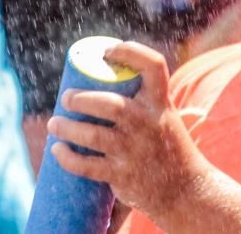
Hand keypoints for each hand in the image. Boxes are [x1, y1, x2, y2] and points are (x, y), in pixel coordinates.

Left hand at [48, 42, 206, 221]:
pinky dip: (68, 158)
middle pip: (110, 104)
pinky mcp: (122, 176)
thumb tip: (101, 81)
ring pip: (93, 135)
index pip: (153, 66)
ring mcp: (134, 151)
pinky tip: (57, 150)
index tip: (107, 51)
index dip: (130, 52)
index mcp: (161, 103)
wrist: (186, 190)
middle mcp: (149, 123)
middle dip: (81, 98)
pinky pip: (87, 166)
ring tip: (54, 123)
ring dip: (67, 127)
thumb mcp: (163, 116)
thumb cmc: (167, 146)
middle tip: (66, 98)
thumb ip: (141, 100)